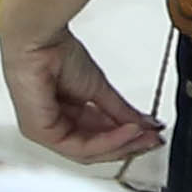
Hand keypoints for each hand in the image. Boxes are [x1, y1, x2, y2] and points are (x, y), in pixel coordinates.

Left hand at [0, 0, 160, 162]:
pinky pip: (79, 146)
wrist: (39, 39)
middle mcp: (53, 127)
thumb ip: (120, 111)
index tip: (151, 135)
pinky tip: (127, 130)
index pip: (97, 139)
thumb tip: (145, 124)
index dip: (126, 139)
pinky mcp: (40, 132)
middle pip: (95, 150)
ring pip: (88, 152)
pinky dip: (107, 140)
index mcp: (65, 117)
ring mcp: (44, 132)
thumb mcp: (98, 87)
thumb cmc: (56, 52)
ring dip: (120, 144)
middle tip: (152, 140)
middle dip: (127, 146)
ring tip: (143, 134)